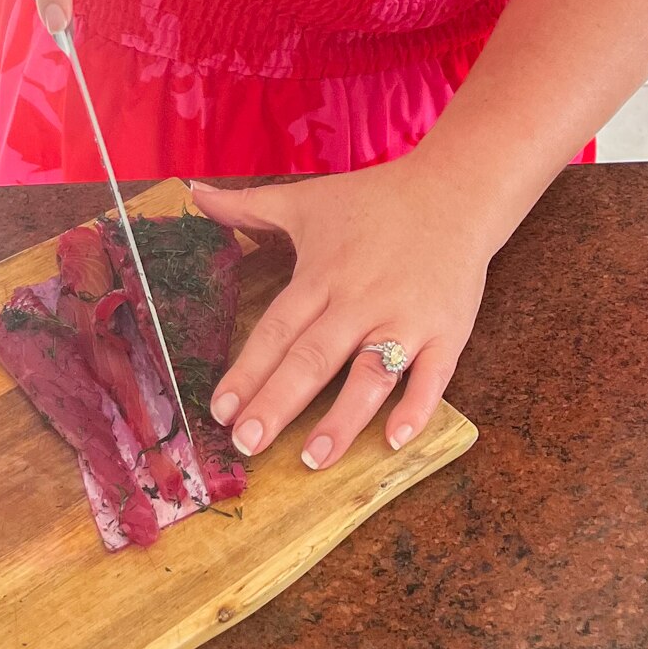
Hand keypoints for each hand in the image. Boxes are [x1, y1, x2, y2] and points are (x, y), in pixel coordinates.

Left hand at [191, 157, 493, 470]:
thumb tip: (193, 194)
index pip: (277, 329)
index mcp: (323, 275)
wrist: (455, 190)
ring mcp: (406, 318)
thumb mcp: (306, 199)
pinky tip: (395, 440)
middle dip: (279, 402)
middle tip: (248, 444)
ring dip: (342, 418)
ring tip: (313, 458)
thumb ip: (247, 206)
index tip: (220, 410)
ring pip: (370, 374)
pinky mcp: (446, 332)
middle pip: (314, 357)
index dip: (248, 370)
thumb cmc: (374, 199)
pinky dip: (416, 408)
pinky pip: (432, 376)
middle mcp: (360, 301)